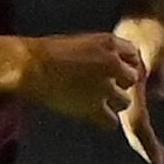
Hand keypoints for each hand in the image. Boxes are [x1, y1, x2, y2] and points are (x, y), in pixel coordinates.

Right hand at [19, 32, 139, 129]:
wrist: (30, 66)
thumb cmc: (46, 53)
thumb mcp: (81, 42)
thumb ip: (101, 53)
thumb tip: (110, 66)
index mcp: (109, 43)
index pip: (133, 56)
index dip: (124, 66)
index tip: (115, 73)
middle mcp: (112, 63)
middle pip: (132, 80)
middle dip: (119, 85)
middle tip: (102, 89)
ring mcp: (105, 86)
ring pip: (125, 102)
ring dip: (112, 104)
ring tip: (94, 102)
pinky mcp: (94, 107)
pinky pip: (111, 121)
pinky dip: (103, 121)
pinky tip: (90, 115)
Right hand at [113, 14, 163, 163]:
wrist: (137, 15)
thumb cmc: (148, 29)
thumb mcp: (157, 46)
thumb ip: (158, 69)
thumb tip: (158, 95)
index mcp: (133, 87)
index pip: (138, 121)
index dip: (147, 143)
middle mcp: (128, 95)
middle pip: (138, 130)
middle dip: (153, 153)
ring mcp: (129, 95)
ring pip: (140, 127)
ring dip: (154, 147)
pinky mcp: (135, 92)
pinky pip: (141, 118)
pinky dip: (150, 134)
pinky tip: (160, 146)